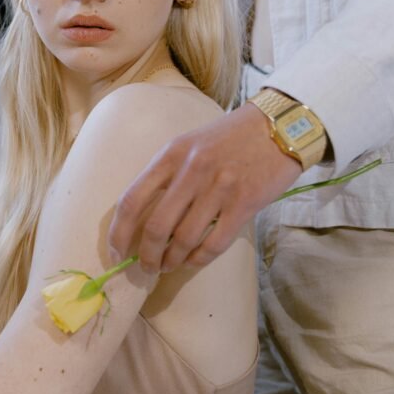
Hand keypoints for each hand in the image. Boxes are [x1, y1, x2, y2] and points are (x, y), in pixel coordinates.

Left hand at [109, 103, 301, 272]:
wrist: (277, 126)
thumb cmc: (228, 138)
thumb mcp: (189, 145)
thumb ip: (167, 175)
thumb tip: (143, 218)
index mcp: (171, 155)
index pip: (132, 200)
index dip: (119, 232)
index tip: (116, 252)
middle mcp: (191, 171)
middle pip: (156, 227)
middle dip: (146, 256)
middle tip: (146, 268)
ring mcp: (219, 188)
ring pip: (184, 239)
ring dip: (172, 261)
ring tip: (168, 267)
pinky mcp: (245, 203)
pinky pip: (215, 243)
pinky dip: (199, 259)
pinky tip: (192, 261)